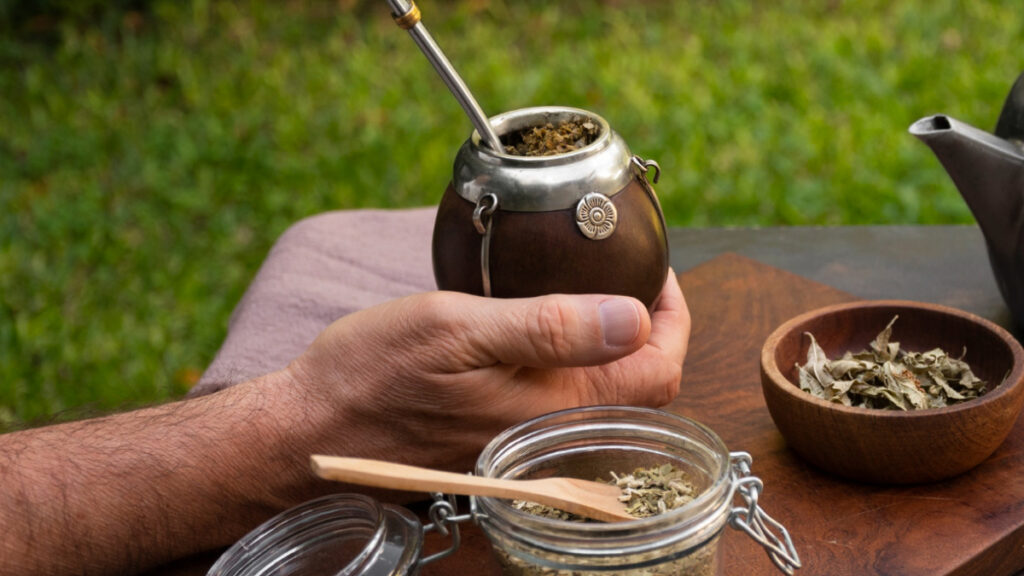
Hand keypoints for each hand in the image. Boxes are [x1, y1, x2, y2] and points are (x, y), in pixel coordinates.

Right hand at [279, 270, 689, 482]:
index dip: (673, 318)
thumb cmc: (371, 374)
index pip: (658, 371)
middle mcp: (548, 431)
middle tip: (634, 275)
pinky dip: (575, 356)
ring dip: (616, 341)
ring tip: (600, 289)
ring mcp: (525, 437)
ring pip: (603, 391)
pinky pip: (561, 395)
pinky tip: (548, 322)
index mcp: (552, 405)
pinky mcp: (499, 433)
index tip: (657, 272)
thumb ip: (546, 326)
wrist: (310, 428)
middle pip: (640, 386)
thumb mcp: (456, 330)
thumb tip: (633, 318)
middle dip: (653, 328)